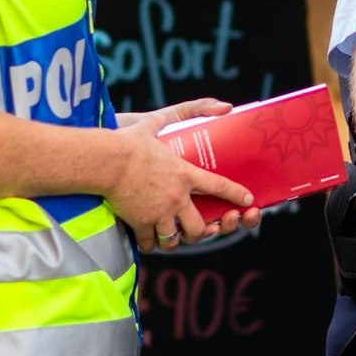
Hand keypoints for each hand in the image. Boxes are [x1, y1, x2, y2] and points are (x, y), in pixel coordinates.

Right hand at [105, 101, 252, 251]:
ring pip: (175, 240)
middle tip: (196, 231)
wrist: (107, 161)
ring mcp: (160, 212)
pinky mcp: (141, 222)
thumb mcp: (152, 125)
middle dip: (201, 233)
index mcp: (185, 174)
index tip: (248, 200)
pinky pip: (149, 243)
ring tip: (169, 238)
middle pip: (199, 227)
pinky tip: (147, 241)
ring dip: (173, 241)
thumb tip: (173, 111)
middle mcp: (177, 197)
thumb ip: (168, 118)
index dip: (236, 195)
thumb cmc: (127, 142)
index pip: (220, 186)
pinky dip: (149, 244)